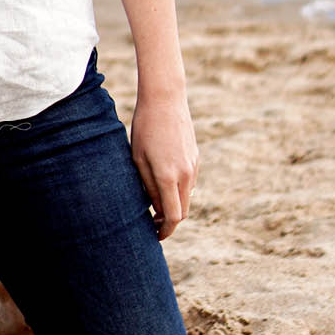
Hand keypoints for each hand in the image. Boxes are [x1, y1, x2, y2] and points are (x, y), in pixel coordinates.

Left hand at [129, 91, 198, 240]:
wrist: (165, 98)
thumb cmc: (145, 127)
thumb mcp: (138, 158)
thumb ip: (147, 186)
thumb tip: (155, 208)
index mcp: (169, 176)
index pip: (173, 217)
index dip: (165, 231)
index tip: (154, 235)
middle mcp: (186, 174)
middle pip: (183, 211)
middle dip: (169, 220)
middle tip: (152, 222)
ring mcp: (194, 166)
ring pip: (187, 197)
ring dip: (174, 204)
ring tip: (155, 202)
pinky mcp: (196, 157)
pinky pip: (189, 182)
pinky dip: (179, 189)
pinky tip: (164, 181)